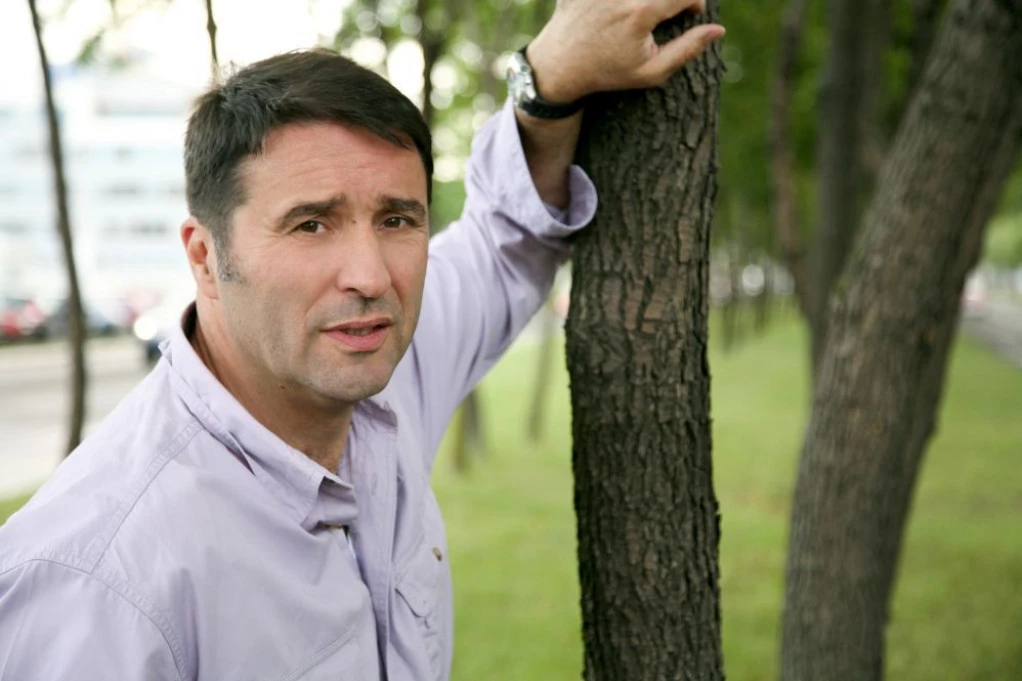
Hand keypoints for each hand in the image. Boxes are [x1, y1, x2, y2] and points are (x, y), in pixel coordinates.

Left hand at [526, 0, 724, 104]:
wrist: (560, 67)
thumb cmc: (607, 72)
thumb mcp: (650, 72)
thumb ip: (687, 49)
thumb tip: (718, 30)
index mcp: (641, 11)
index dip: (694, 2)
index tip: (690, 12)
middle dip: (672, 0)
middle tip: (666, 13)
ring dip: (648, 2)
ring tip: (639, 16)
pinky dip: (618, 4)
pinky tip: (612, 15)